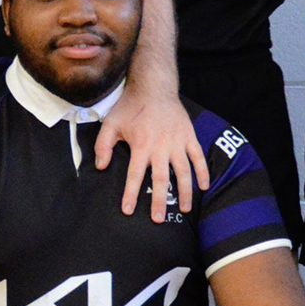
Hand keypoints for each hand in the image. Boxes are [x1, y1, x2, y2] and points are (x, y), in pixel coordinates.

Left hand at [92, 81, 209, 221]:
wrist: (153, 87)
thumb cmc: (130, 106)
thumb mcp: (110, 123)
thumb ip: (103, 145)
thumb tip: (100, 166)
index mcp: (141, 146)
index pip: (135, 176)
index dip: (131, 194)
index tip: (128, 210)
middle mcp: (160, 147)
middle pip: (161, 180)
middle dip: (159, 201)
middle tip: (157, 218)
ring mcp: (177, 143)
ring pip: (183, 172)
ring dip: (184, 192)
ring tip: (184, 209)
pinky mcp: (189, 137)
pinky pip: (198, 157)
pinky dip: (203, 172)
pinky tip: (204, 186)